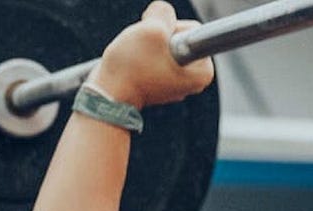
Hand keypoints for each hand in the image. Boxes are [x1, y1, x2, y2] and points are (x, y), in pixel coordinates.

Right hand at [89, 1, 215, 107]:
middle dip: (159, 37)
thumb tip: (164, 11)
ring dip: (149, 45)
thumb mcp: (150, 29)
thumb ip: (163, 11)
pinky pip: (156, 55)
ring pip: (165, 44)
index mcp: (203, 71)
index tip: (155, 47)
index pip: (190, 29)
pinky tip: (135, 66)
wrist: (108, 98)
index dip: (167, 29)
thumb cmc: (130, 69)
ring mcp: (178, 82)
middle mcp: (196, 80)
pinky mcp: (162, 82)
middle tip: (144, 51)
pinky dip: (145, 54)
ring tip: (138, 60)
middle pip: (179, 36)